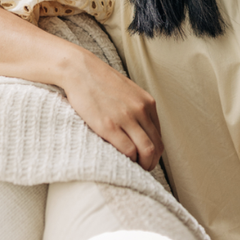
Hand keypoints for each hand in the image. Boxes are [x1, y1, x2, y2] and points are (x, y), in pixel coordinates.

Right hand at [59, 52, 163, 170]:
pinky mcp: (109, 126)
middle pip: (156, 145)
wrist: (80, 70)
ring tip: (134, 169)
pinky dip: (128, 161)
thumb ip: (137, 108)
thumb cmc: (100, 82)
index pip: (159, 136)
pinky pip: (127, 150)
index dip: (154, 152)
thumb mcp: (128, 92)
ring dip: (143, 164)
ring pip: (146, 150)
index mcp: (147, 103)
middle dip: (151, 162)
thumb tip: (141, 130)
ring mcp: (126, 118)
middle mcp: (141, 110)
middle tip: (142, 169)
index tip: (146, 159)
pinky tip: (121, 162)